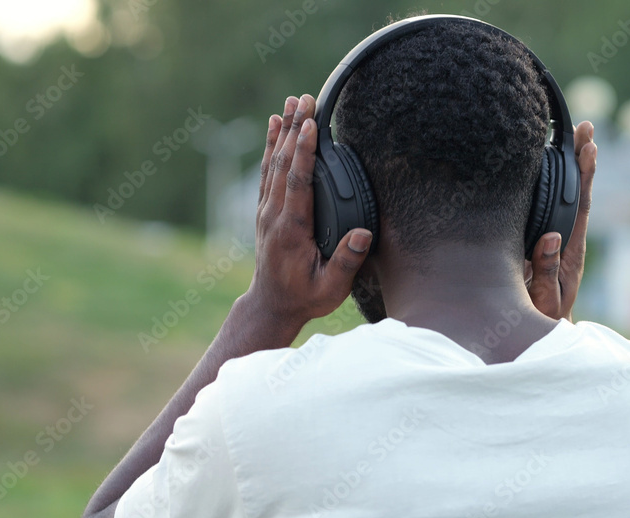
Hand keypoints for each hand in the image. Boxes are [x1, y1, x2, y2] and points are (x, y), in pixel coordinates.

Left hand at [247, 94, 372, 331]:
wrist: (271, 305)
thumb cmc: (305, 297)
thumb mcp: (330, 288)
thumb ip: (346, 261)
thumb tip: (363, 234)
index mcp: (292, 229)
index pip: (298, 182)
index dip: (304, 152)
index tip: (311, 126)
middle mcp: (275, 215)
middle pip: (284, 164)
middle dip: (294, 130)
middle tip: (304, 100)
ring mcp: (267, 211)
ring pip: (274, 163)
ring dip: (282, 132)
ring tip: (291, 103)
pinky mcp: (266, 210)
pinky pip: (268, 172)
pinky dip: (272, 147)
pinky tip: (275, 127)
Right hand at [525, 121, 596, 320]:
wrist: (545, 329)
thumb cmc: (543, 315)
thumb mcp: (544, 297)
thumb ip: (546, 269)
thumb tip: (552, 236)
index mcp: (571, 249)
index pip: (580, 205)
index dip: (586, 175)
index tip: (589, 147)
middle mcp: (568, 238)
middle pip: (579, 192)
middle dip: (583, 158)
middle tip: (586, 126)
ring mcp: (559, 238)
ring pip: (567, 197)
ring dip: (571, 166)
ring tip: (574, 134)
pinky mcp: (546, 240)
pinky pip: (552, 206)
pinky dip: (553, 182)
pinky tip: (548, 163)